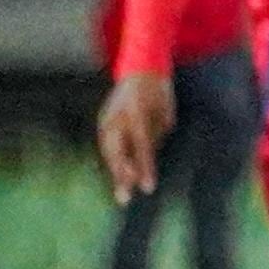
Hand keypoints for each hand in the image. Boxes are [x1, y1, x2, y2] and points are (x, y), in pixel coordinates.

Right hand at [96, 71, 175, 201]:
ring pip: (110, 152)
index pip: (141, 147)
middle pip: (118, 152)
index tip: (148, 189)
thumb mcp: (165, 112)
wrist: (140, 69)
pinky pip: (109, 147)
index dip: (144, 169)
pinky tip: (121, 181)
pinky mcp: (103, 122)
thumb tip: (144, 159)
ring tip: (122, 196)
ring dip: (116, 173)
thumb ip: (154, 135)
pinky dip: (115, 163)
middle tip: (125, 199)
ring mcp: (107, 119)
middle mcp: (117, 116)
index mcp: (136, 112)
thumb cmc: (159, 93)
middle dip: (122, 176)